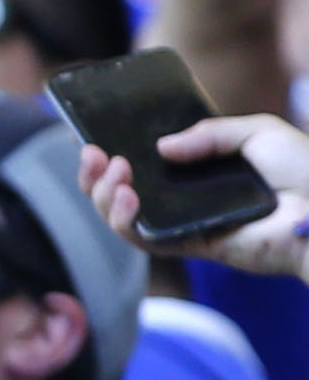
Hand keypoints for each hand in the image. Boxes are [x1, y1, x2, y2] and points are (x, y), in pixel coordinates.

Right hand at [81, 116, 308, 280]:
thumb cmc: (304, 170)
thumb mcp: (259, 132)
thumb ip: (212, 132)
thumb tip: (160, 146)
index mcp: (203, 172)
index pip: (148, 165)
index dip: (115, 155)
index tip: (95, 139)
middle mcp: (188, 199)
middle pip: (123, 193)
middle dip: (97, 176)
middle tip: (92, 153)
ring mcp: (188, 224)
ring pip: (124, 218)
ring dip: (105, 196)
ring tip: (114, 171)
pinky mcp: (192, 247)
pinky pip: (145, 240)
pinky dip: (126, 220)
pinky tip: (128, 195)